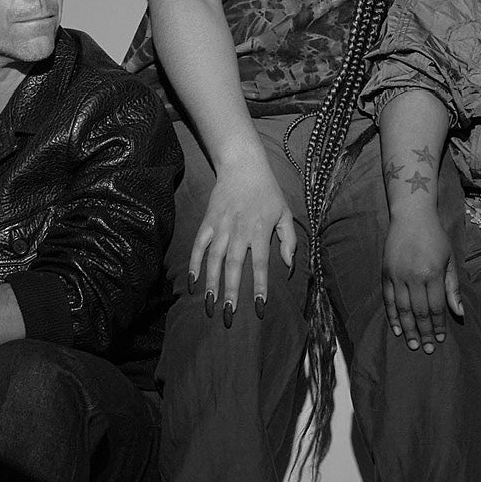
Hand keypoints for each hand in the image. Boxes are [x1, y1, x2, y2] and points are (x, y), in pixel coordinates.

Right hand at [189, 144, 297, 326]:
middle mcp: (239, 231)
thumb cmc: (267, 191)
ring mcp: (221, 227)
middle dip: (231, 292)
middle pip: (234, 266)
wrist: (242, 165)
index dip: (260, 287)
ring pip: (214, 260)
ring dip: (211, 283)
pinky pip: (198, 246)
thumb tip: (288, 265)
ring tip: (210, 306)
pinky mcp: (207, 222)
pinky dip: (193, 264)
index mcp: (260, 230)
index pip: (260, 264)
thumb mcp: (285, 212)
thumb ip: (288, 239)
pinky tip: (191, 283)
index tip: (259, 308)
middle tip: (229, 316)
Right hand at [382, 202, 464, 351]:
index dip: (439, 325)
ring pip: (403, 309)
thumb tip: (459, 313)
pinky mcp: (386, 273)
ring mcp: (398, 275)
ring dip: (409, 329)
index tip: (440, 339)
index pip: (436, 307)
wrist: (411, 216)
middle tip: (427, 349)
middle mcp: (414, 277)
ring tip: (414, 344)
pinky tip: (397, 329)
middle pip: (419, 312)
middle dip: (425, 332)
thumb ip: (452, 287)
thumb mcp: (450, 259)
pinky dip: (392, 316)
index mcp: (432, 274)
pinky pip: (389, 300)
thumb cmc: (435, 237)